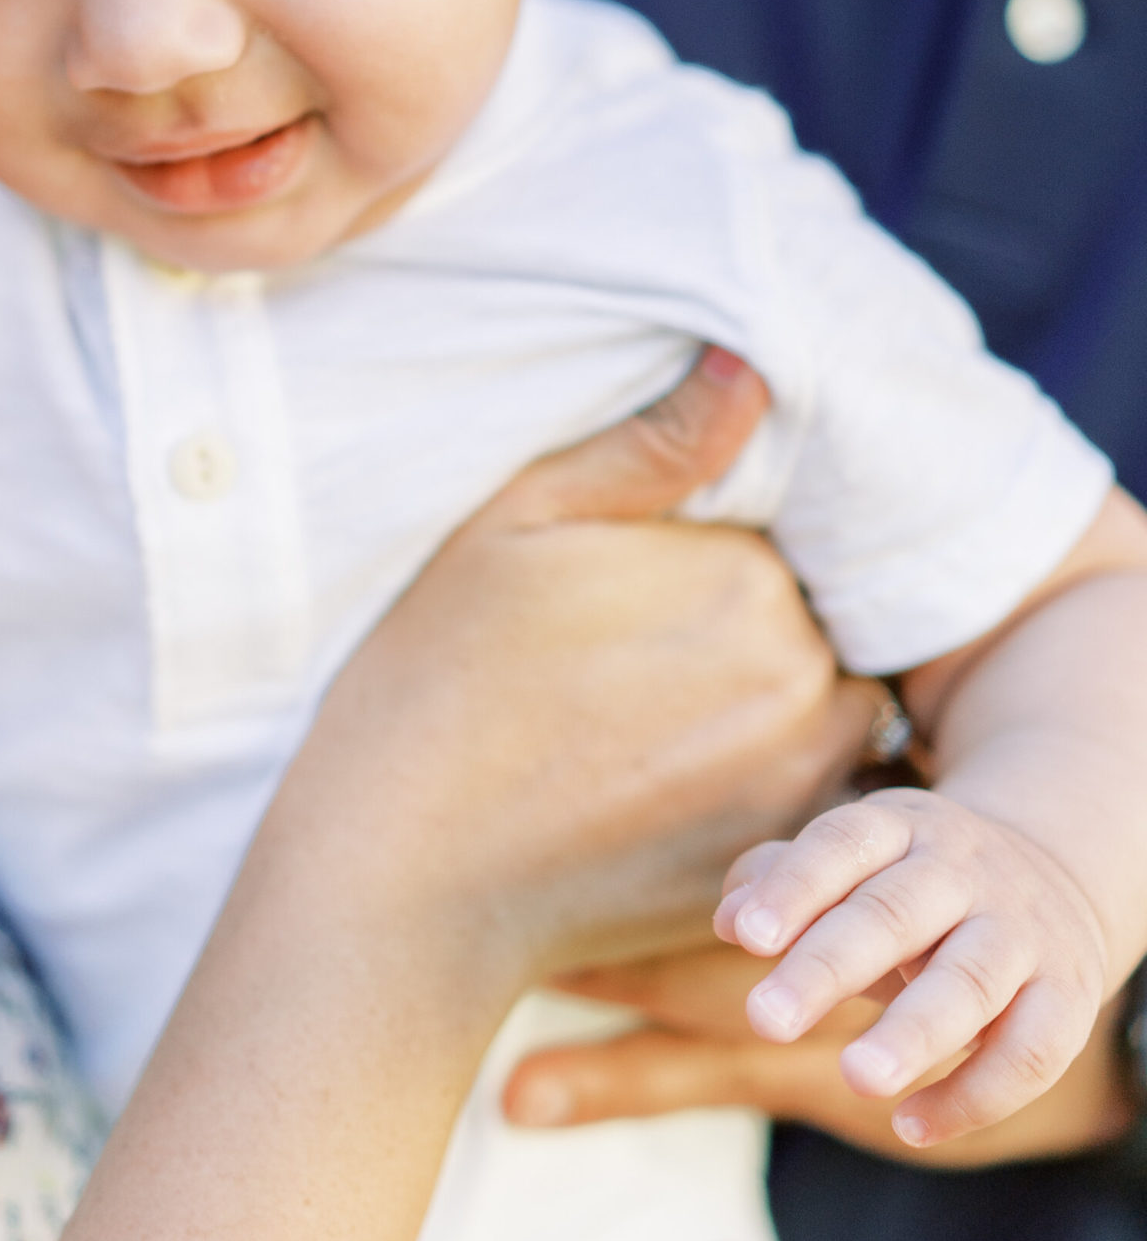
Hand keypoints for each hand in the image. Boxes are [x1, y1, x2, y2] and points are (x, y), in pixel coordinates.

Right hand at [269, 349, 878, 1012]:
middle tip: (643, 667)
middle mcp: (799, 681)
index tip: (641, 592)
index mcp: (744, 578)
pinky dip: (784, 796)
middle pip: (817, 627)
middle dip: (755, 636)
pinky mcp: (779, 868)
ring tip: (664, 730)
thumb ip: (652, 447)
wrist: (404, 875)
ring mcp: (799, 786)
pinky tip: (682, 797)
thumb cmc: (438, 680)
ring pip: (837, 716)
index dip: (716, 558)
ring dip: (783, 712)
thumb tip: (755, 365)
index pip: (783, 542)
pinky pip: (825, 810)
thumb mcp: (517, 524)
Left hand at [715, 788, 1110, 1146]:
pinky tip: (911, 1125)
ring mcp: (1020, 931)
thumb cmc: (911, 881)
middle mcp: (962, 871)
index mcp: (900, 827)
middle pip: (893, 913)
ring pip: (969, 981)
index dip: (795, 887)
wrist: (1057, 871)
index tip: (746, 937)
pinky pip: (1030, 1050)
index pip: (842, 843)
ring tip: (855, 1078)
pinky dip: (975, 1094)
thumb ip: (783, 880)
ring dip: (913, 1031)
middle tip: (764, 1021)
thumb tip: (728, 919)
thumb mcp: (854, 860)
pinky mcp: (1068, 994)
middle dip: (829, 966)